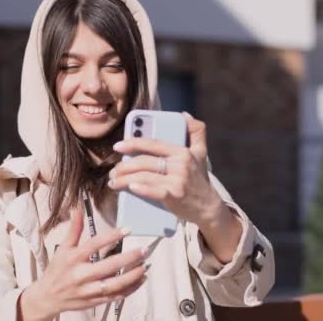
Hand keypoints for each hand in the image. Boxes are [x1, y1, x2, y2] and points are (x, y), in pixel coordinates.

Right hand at [18, 209, 148, 319]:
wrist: (48, 298)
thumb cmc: (57, 270)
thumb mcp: (63, 248)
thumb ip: (74, 229)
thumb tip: (78, 208)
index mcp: (73, 259)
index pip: (94, 244)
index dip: (112, 236)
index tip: (128, 229)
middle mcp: (81, 275)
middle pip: (109, 266)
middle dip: (129, 258)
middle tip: (144, 250)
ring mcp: (89, 290)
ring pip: (115, 284)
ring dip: (132, 275)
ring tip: (145, 265)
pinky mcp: (95, 302)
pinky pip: (116, 296)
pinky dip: (130, 289)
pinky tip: (140, 280)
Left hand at [109, 112, 222, 227]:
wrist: (208, 207)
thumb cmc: (199, 179)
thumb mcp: (201, 153)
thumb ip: (196, 132)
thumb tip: (184, 115)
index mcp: (183, 152)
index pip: (154, 144)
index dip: (134, 142)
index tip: (118, 146)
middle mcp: (181, 165)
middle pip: (145, 161)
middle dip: (124, 166)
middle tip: (113, 170)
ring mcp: (178, 181)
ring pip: (144, 176)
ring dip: (125, 179)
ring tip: (114, 182)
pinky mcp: (175, 197)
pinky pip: (154, 191)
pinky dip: (141, 189)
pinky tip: (130, 187)